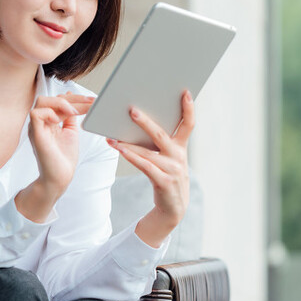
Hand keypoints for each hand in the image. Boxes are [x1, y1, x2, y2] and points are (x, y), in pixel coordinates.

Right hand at [20, 92, 93, 218]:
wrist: (60, 177)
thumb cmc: (64, 158)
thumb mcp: (70, 132)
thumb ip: (70, 116)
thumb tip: (72, 99)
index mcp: (49, 121)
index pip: (59, 100)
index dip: (76, 98)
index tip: (93, 101)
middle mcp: (41, 122)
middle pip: (50, 98)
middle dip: (72, 98)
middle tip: (89, 103)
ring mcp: (37, 127)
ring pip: (41, 102)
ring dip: (61, 103)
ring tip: (75, 112)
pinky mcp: (36, 135)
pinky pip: (35, 114)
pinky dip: (49, 113)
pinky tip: (60, 120)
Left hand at [106, 91, 193, 246]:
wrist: (172, 209)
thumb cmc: (166, 178)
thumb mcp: (169, 160)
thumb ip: (160, 144)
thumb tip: (138, 122)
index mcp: (181, 148)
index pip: (189, 124)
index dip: (189, 108)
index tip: (185, 92)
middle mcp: (179, 157)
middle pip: (161, 134)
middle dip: (145, 121)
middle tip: (131, 110)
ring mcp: (172, 170)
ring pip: (148, 152)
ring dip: (128, 143)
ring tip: (112, 136)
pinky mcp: (163, 181)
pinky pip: (144, 166)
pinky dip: (131, 157)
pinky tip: (119, 149)